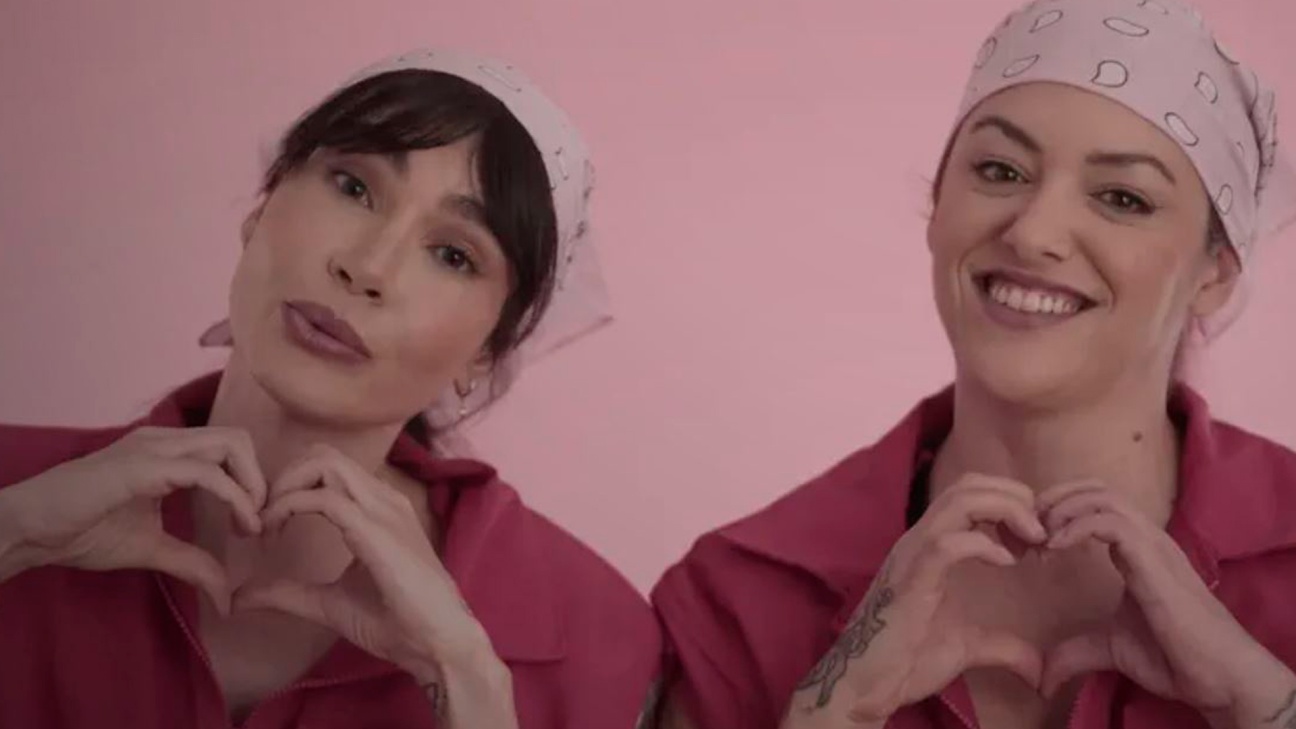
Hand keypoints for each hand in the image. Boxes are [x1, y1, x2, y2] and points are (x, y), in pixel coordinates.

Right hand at [0, 426, 265, 611]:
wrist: (29, 529)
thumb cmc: (82, 532)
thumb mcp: (150, 549)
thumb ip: (192, 563)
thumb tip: (227, 597)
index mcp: (169, 452)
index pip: (230, 448)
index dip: (254, 482)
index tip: (256, 525)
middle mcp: (166, 440)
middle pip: (238, 438)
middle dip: (261, 478)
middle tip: (259, 523)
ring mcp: (154, 447)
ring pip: (230, 445)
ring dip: (253, 485)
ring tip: (251, 525)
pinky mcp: (143, 465)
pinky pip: (205, 473)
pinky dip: (234, 497)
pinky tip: (239, 525)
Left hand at [232, 446, 505, 693]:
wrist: (438, 643)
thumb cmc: (397, 623)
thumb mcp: (329, 604)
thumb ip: (288, 593)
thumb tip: (239, 597)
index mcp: (377, 509)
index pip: (328, 468)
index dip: (288, 487)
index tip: (264, 527)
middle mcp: (381, 499)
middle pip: (322, 455)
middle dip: (281, 478)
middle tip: (260, 519)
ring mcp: (382, 509)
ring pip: (323, 464)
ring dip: (283, 488)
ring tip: (265, 525)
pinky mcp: (376, 529)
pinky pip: (324, 498)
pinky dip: (288, 507)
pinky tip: (274, 533)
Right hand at [785, 474, 1048, 724]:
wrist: (865, 684)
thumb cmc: (908, 661)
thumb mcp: (968, 647)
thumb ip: (1004, 647)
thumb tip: (1039, 670)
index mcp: (931, 546)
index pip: (970, 492)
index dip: (1010, 501)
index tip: (1038, 535)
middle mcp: (920, 539)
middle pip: (969, 485)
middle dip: (1014, 495)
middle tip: (1041, 530)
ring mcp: (913, 554)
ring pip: (959, 500)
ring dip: (1005, 509)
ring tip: (1031, 538)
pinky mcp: (911, 577)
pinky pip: (948, 542)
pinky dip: (984, 544)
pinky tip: (1006, 562)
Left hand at [1039, 482, 1295, 727]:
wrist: (1220, 677)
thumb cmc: (1174, 657)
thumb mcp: (1111, 649)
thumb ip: (1074, 652)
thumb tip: (1041, 678)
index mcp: (1136, 550)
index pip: (1096, 503)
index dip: (1058, 510)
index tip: (1030, 539)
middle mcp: (1145, 539)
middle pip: (1096, 489)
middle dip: (1054, 499)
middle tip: (1026, 528)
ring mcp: (1152, 546)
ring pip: (1103, 497)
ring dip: (1061, 510)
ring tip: (1039, 538)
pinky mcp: (1154, 560)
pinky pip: (1112, 523)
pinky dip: (1076, 527)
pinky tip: (1055, 547)